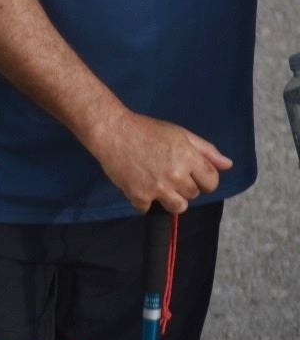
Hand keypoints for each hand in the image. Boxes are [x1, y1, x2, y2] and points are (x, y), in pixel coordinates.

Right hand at [91, 111, 232, 213]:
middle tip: (166, 172)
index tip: (191, 174)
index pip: (211, 182)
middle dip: (183, 186)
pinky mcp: (138, 195)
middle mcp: (176, 174)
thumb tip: (228, 165)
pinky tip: (137, 184)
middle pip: (193, 195)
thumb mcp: (180, 133)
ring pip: (177, 207)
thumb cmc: (146, 129)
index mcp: (189, 157)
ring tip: (156, 182)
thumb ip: (206, 150)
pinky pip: (148, 209)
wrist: (112, 131)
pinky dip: (143, 200)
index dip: (203, 179)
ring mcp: (157, 187)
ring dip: (169, 198)